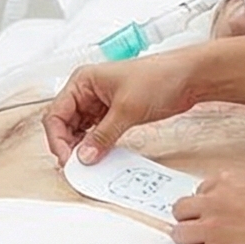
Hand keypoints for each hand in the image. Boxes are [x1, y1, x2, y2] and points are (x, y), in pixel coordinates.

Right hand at [42, 51, 203, 163]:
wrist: (188, 79)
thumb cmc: (159, 78)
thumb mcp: (127, 109)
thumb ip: (103, 136)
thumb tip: (84, 156)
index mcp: (82, 81)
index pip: (56, 113)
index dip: (57, 138)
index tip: (67, 158)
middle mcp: (87, 91)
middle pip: (64, 123)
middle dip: (67, 145)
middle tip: (76, 166)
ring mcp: (99, 103)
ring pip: (78, 130)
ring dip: (81, 147)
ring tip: (87, 164)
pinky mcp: (112, 114)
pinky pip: (95, 133)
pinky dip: (94, 146)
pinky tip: (99, 156)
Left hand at [169, 169, 244, 243]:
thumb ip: (238, 200)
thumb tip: (229, 216)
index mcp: (230, 182)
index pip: (199, 192)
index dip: (205, 210)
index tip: (214, 221)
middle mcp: (216, 201)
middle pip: (181, 210)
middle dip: (192, 225)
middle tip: (206, 238)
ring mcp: (212, 227)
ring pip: (179, 235)